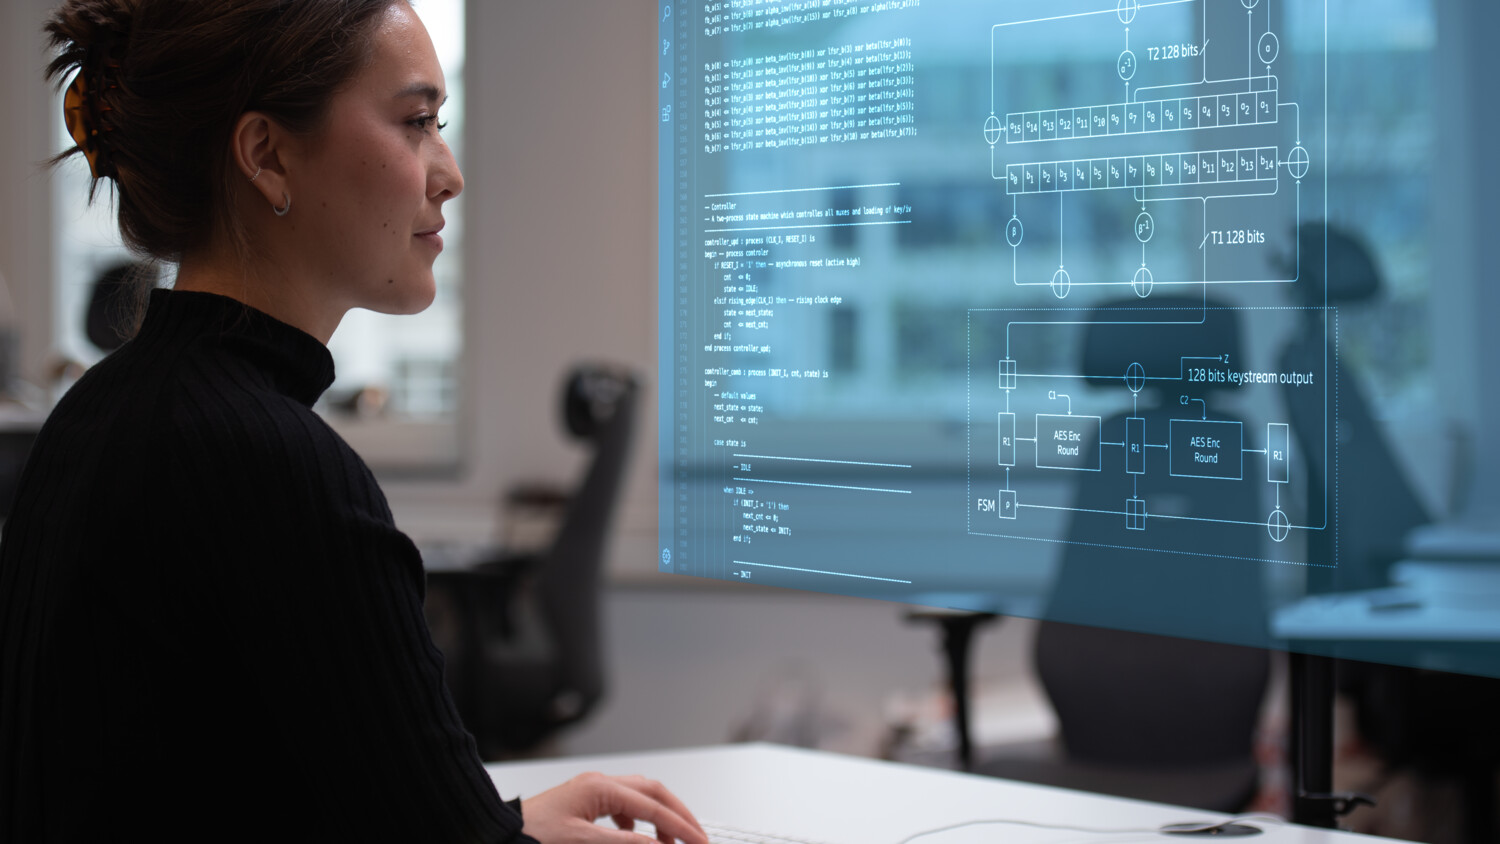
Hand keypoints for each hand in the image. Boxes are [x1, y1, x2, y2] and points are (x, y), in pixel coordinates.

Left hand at [520, 772, 708, 843]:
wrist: (497, 835)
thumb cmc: (531, 835)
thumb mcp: (582, 842)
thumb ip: (625, 843)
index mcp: (599, 788)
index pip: (652, 806)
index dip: (679, 826)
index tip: (698, 842)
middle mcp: (598, 784)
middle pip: (652, 792)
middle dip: (677, 814)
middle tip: (695, 837)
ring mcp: (591, 792)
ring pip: (638, 798)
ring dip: (658, 818)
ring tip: (667, 843)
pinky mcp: (584, 805)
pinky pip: (622, 808)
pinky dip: (637, 824)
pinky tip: (636, 840)